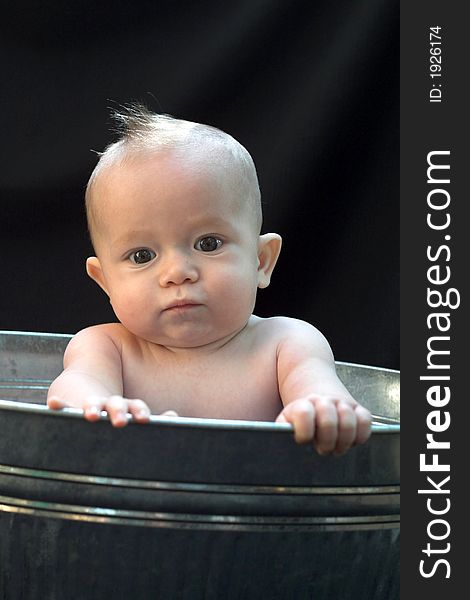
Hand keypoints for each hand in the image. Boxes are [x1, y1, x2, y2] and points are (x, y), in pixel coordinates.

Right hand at [48, 395, 177, 427]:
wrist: (86, 383)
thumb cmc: (115, 408)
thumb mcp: (132, 413)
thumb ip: (148, 418)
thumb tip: (173, 417)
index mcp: (127, 406)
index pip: (136, 409)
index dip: (140, 413)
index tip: (145, 418)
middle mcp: (109, 404)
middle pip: (117, 406)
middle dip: (120, 411)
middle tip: (121, 420)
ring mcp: (91, 404)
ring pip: (94, 405)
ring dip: (92, 408)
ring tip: (90, 415)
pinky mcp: (70, 402)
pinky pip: (62, 403)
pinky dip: (58, 404)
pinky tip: (54, 404)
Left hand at [275, 395, 371, 454]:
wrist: (312, 384)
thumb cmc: (300, 412)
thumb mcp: (286, 418)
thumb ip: (282, 430)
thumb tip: (278, 442)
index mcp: (303, 405)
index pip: (304, 414)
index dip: (304, 431)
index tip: (303, 440)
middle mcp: (323, 402)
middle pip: (328, 420)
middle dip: (327, 442)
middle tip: (323, 450)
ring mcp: (342, 403)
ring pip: (349, 419)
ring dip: (344, 440)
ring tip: (337, 448)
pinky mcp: (358, 407)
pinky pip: (366, 420)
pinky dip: (362, 434)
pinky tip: (352, 441)